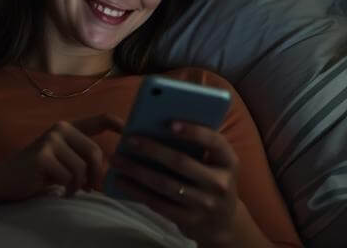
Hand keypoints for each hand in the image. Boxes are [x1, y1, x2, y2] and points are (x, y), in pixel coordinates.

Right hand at [0, 113, 123, 201]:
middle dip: (97, 174)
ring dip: (79, 185)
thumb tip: (114, 169)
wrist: (5, 180)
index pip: (100, 119)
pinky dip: (68, 189)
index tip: (133, 132)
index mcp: (69, 128)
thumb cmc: (39, 173)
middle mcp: (60, 128)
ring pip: (82, 167)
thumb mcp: (65, 160)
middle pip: (95, 152)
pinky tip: (60, 190)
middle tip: (92, 188)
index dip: (120, 124)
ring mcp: (50, 140)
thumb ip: (84, 157)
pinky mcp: (42, 156)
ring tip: (71, 189)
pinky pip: (68, 177)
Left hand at [110, 121, 239, 246]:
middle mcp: (219, 183)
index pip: (214, 142)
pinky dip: (136, 191)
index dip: (193, 131)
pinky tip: (121, 181)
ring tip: (117, 160)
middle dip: (152, 150)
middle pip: (181, 162)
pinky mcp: (188, 220)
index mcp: (228, 162)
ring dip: (137, 171)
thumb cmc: (211, 181)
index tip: (170, 123)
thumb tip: (158, 125)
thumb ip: (198, 147)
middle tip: (129, 139)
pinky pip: (157, 203)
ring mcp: (204, 204)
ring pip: (164, 184)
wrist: (223, 223)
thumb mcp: (216, 164)